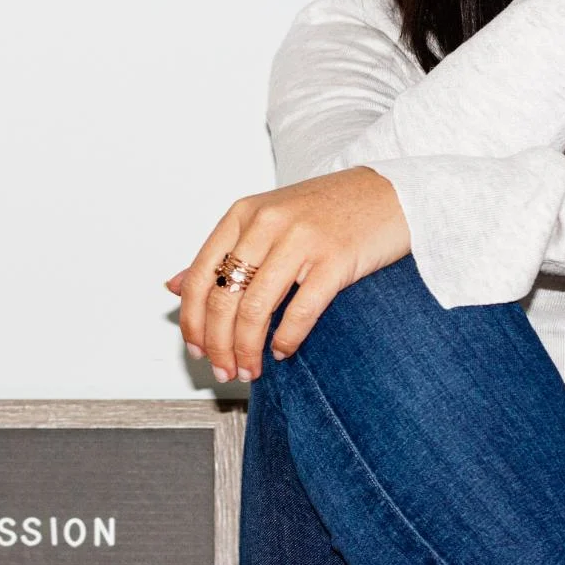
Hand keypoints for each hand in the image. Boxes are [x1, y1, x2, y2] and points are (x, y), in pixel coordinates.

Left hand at [164, 166, 409, 383]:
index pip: (199, 277)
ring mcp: (301, 240)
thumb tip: (172, 285)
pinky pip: (300, 311)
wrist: (391, 193)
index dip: (192, 322)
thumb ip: (222, 253)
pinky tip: (283, 351)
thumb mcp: (266, 220)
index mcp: (243, 213)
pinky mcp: (335, 259)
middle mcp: (267, 223)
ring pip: (255, 309)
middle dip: (218, 345)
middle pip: (222, 298)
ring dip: (247, 350)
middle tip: (224, 371)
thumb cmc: (328, 211)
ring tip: (251, 370)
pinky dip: (287, 340)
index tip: (197, 351)